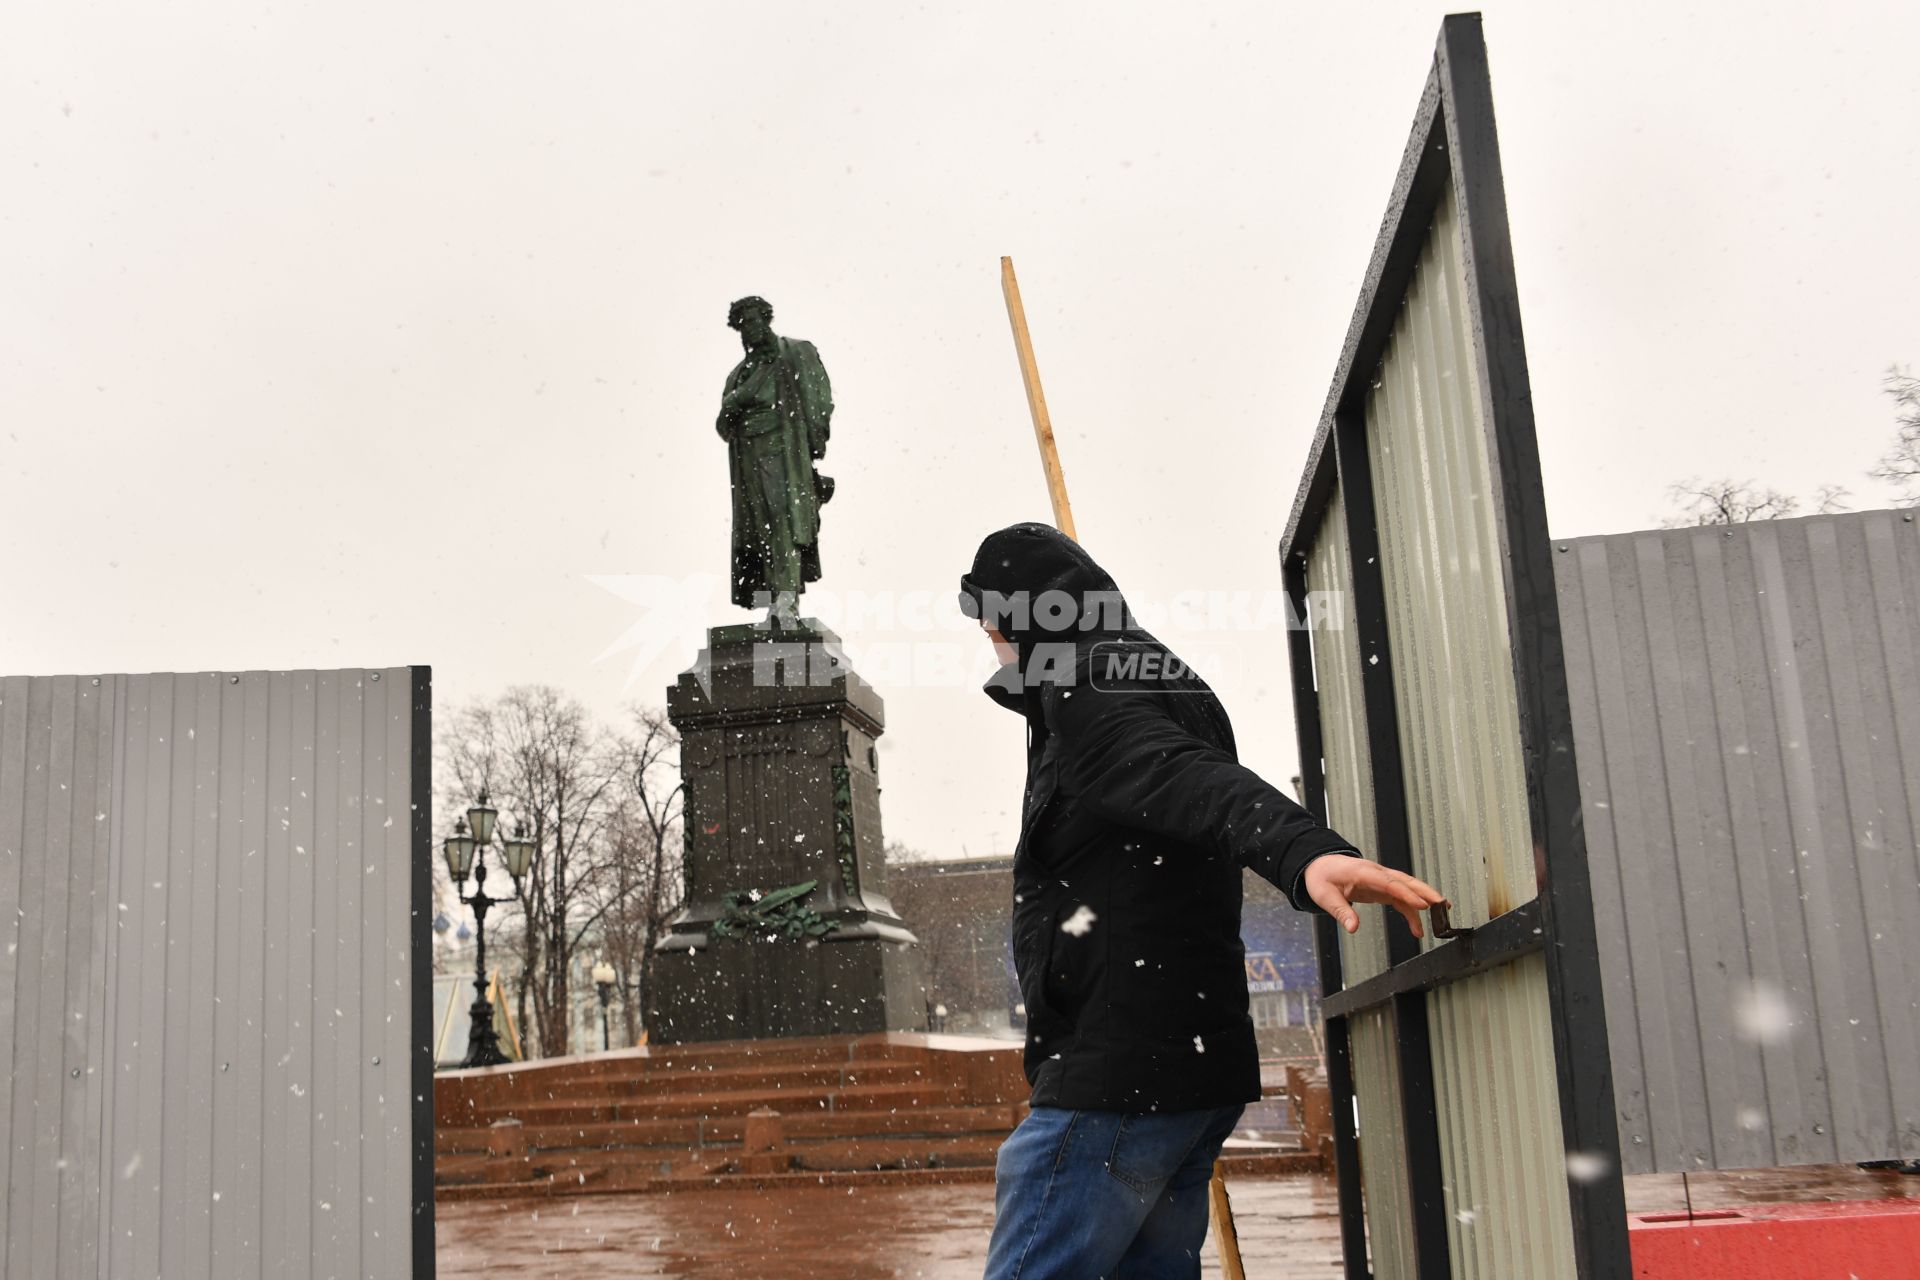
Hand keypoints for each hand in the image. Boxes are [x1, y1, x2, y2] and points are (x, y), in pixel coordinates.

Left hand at [1303, 853, 1447, 937]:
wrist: (1320, 865)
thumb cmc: (1322, 877)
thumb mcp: (1325, 896)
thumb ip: (1341, 911)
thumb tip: (1353, 927)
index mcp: (1363, 872)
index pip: (1389, 883)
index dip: (1407, 894)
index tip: (1423, 905)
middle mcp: (1376, 874)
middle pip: (1406, 881)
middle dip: (1426, 892)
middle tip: (1442, 904)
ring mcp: (1381, 880)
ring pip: (1408, 888)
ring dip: (1425, 900)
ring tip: (1442, 913)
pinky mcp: (1382, 888)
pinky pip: (1401, 898)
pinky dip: (1411, 911)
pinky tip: (1418, 928)